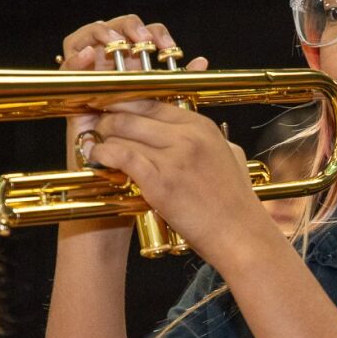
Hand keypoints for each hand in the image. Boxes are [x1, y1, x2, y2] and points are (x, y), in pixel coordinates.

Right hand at [58, 14, 208, 167]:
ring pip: (87, 39)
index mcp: (137, 70)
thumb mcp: (165, 115)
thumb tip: (201, 61)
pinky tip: (89, 54)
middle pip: (114, 31)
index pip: (142, 35)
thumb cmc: (144, 147)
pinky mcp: (72, 93)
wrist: (120, 179)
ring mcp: (92, 79)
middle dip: (129, 26)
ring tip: (115, 41)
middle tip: (144, 40)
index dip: (155, 33)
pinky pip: (66, 66)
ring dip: (101, 33)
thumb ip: (179, 86)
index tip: (169, 48)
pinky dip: (75, 57)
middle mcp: (113, 70)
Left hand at [87, 98, 269, 263]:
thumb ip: (212, 140)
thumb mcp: (231, 157)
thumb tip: (198, 134)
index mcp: (202, 126)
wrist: (240, 235)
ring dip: (103, 137)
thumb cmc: (236, 205)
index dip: (126, 103)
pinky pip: (121, 156)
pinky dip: (104, 155)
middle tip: (98, 127)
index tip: (112, 109)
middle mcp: (188, 135)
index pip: (153, 101)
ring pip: (122, 131)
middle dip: (109, 117)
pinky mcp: (160, 181)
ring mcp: (174, 157)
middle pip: (133, 112)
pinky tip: (98, 159)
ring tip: (96, 146)